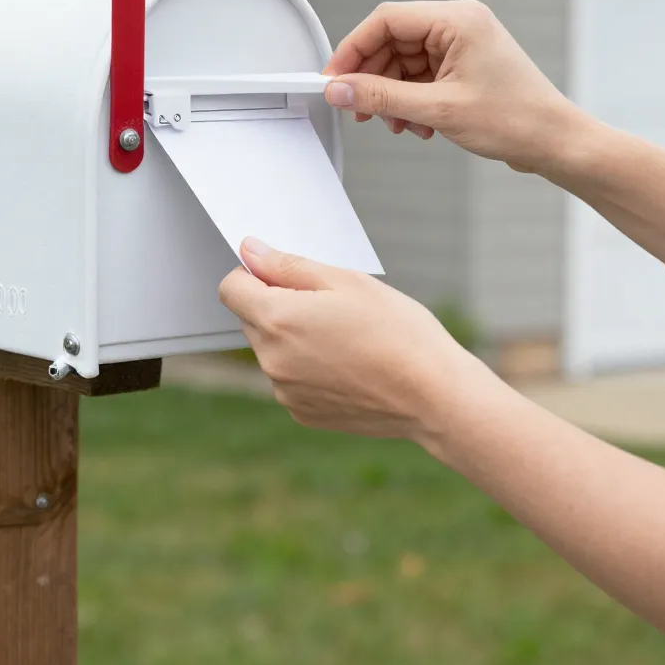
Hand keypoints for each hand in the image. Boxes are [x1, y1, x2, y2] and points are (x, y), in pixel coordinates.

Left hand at [218, 238, 485, 444]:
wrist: (433, 395)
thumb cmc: (397, 332)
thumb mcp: (345, 280)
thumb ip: (287, 265)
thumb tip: (251, 251)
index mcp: (276, 319)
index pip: (230, 288)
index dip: (253, 274)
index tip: (284, 274)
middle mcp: (271, 360)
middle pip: (251, 319)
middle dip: (278, 305)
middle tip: (331, 304)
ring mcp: (284, 391)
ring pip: (272, 349)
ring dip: (294, 337)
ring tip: (346, 337)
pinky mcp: (301, 412)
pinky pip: (291, 378)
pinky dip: (308, 367)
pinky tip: (348, 364)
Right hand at [322, 0, 583, 173]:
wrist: (555, 142)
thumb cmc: (516, 119)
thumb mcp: (437, 109)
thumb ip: (382, 96)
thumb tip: (340, 90)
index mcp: (457, 19)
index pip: (386, 20)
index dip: (353, 49)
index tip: (334, 79)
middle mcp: (458, 24)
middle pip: (391, 41)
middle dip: (372, 78)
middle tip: (358, 108)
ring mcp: (461, 44)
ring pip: (403, 61)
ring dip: (391, 94)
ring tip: (396, 123)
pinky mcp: (462, 64)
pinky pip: (419, 75)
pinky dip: (409, 99)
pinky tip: (415, 123)